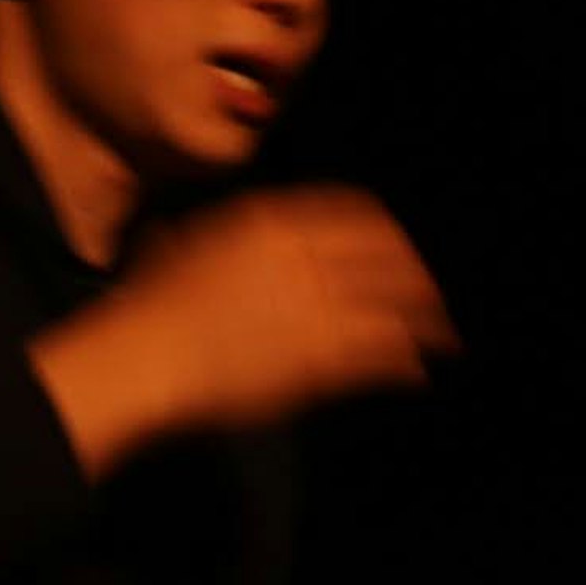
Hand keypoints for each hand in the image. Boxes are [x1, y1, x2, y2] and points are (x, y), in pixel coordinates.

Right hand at [31, 189, 452, 474]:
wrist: (142, 356)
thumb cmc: (148, 307)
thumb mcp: (183, 246)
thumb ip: (223, 238)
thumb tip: (225, 236)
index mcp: (271, 220)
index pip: (357, 213)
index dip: (388, 237)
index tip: (399, 253)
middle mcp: (304, 255)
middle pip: (389, 256)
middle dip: (416, 277)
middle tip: (430, 298)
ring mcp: (318, 304)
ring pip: (397, 305)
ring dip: (426, 321)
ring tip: (443, 337)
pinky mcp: (323, 356)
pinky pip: (383, 353)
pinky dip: (406, 362)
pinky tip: (415, 371)